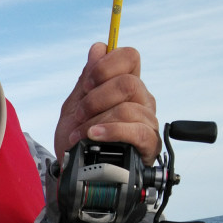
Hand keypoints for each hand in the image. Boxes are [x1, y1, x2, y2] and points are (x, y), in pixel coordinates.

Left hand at [54, 42, 160, 165]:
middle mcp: (141, 101)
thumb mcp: (74, 108)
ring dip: (97, 120)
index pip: (129, 56)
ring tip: (80, 134)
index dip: (107, 65)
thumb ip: (87, 80)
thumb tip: (99, 48)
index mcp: (125, 86)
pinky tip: (95, 135)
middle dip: (96, 98)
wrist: (76, 174)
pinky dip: (111, 131)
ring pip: (129, 108)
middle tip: (80, 114)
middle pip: (129, 82)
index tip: (87, 84)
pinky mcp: (148, 145)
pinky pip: (137, 130)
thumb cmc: (77, 141)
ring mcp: (147, 122)